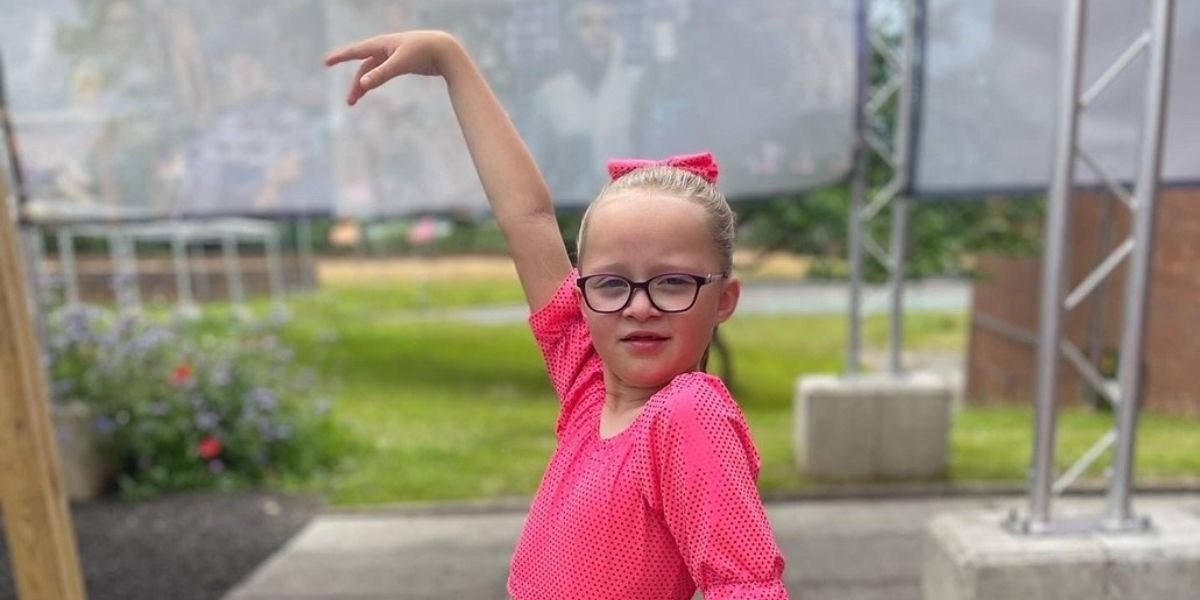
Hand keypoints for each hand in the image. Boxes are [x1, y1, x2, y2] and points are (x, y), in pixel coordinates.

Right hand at [324, 31, 460, 105]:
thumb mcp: (400, 63)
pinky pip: (382, 72)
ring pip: (372, 72)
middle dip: (355, 84)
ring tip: (354, 102)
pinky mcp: (401, 63)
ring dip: (364, 86)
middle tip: (349, 102)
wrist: (445, 50)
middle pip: (363, 68)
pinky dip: (375, 81)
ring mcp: (392, 56)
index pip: (355, 51)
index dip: (340, 57)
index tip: (326, 62)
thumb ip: (381, 74)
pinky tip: (370, 88)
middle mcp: (384, 48)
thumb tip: (362, 84)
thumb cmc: (424, 52)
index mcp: (381, 44)